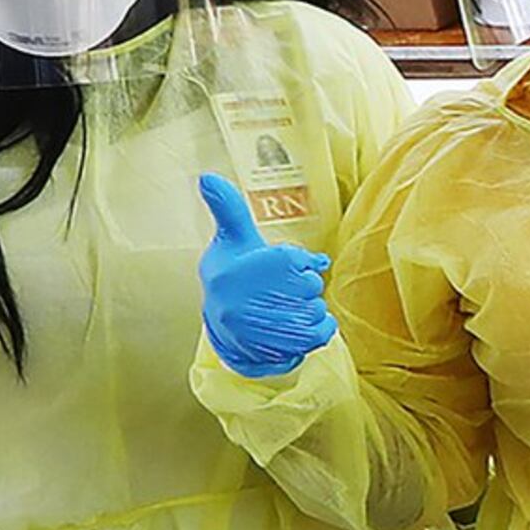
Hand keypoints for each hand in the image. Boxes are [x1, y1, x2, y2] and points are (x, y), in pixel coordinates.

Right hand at [196, 174, 333, 380]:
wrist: (225, 329)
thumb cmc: (234, 275)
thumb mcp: (232, 240)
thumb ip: (229, 210)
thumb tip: (207, 176)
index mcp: (232, 270)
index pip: (294, 260)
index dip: (300, 262)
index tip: (290, 264)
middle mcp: (240, 301)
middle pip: (309, 286)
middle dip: (306, 286)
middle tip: (287, 290)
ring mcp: (256, 330)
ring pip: (316, 311)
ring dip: (313, 308)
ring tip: (292, 307)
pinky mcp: (272, 352)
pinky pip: (319, 336)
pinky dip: (322, 328)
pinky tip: (307, 324)